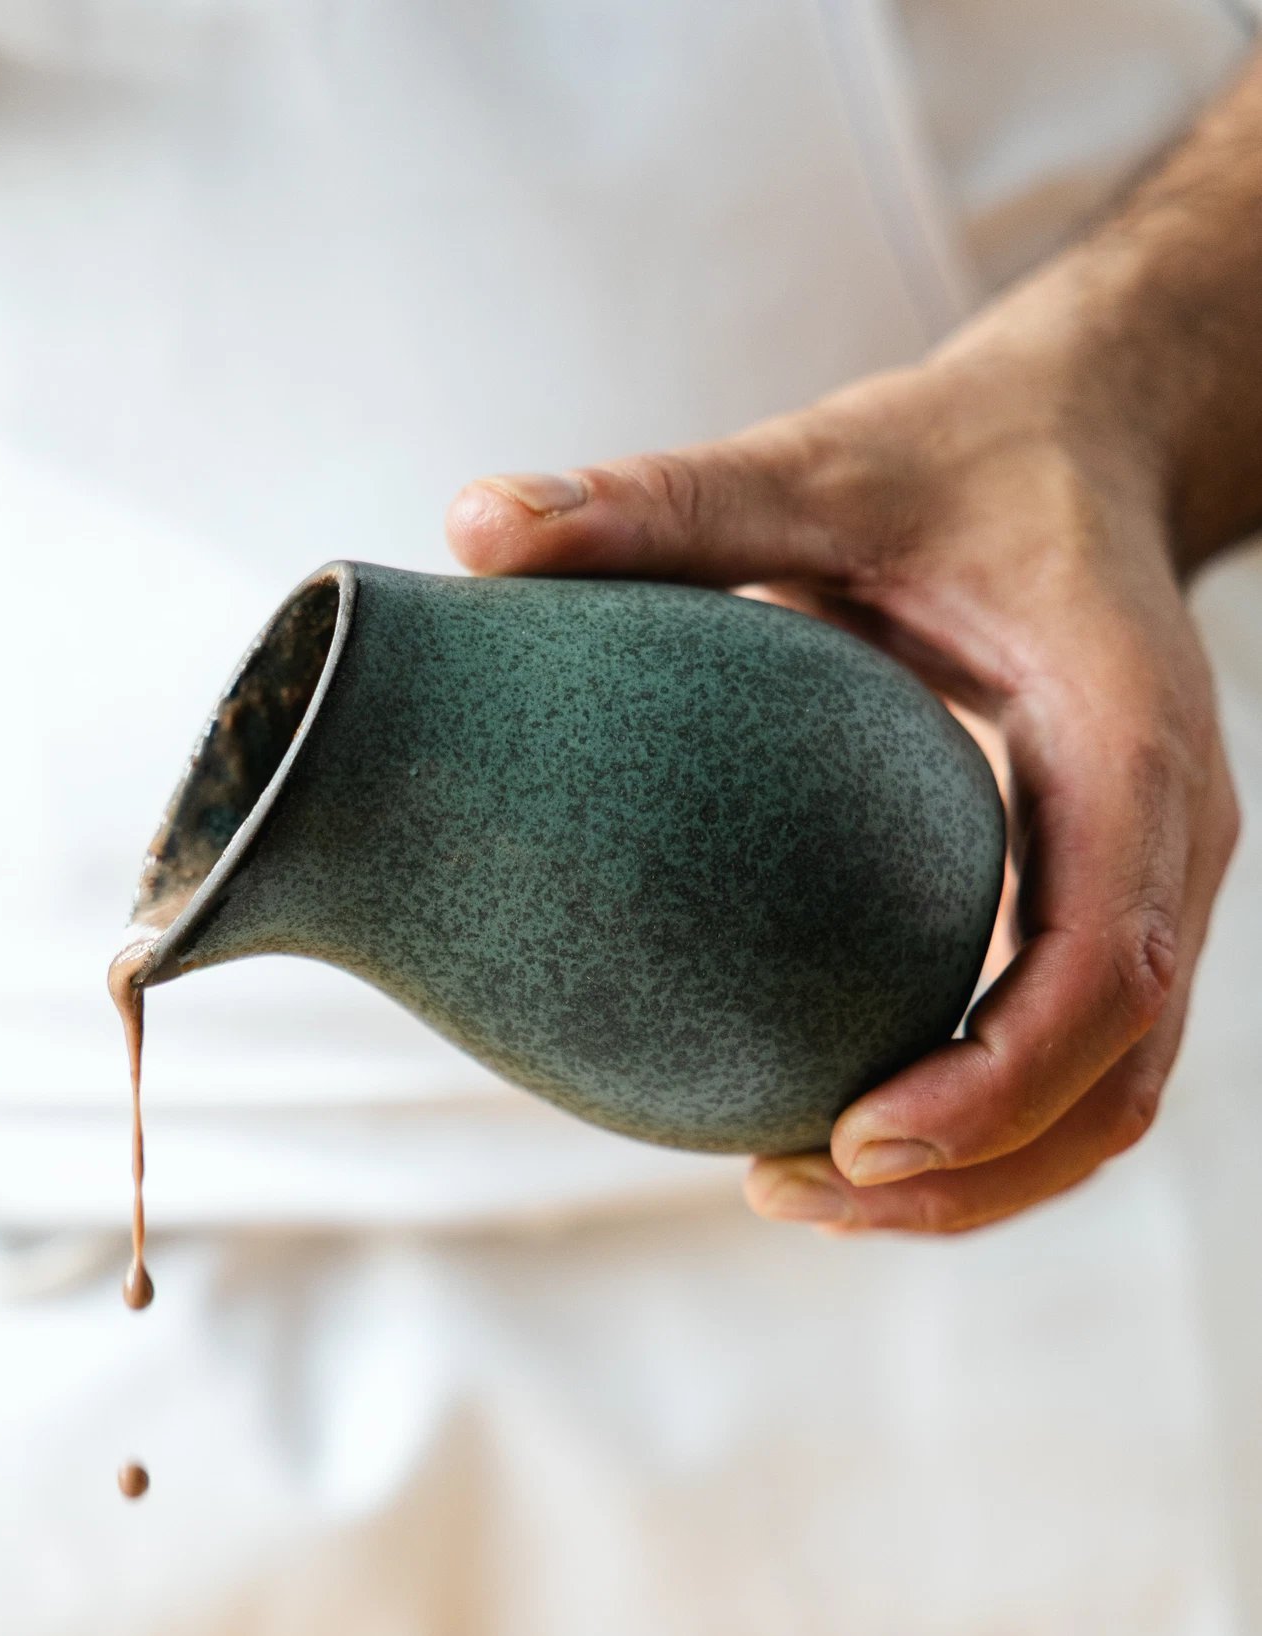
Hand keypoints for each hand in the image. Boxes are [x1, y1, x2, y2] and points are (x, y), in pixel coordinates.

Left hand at [446, 297, 1243, 1233]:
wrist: (1088, 438)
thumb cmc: (953, 459)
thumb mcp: (815, 465)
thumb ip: (663, 502)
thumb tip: (472, 527)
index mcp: (1128, 737)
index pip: (1103, 966)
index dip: (994, 1084)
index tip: (851, 1140)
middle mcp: (1169, 833)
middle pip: (1113, 1080)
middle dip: (967, 1175)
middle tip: (781, 1190)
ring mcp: (1154, 886)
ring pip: (1107, 1103)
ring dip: (973, 1185)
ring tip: (791, 1191)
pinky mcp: (1109, 911)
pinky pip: (1075, 1070)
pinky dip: (980, 1138)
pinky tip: (836, 1142)